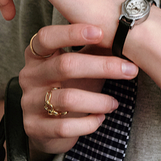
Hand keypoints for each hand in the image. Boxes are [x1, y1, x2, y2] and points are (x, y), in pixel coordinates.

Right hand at [19, 22, 138, 156]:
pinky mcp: (35, 128)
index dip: (72, 33)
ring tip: (115, 103)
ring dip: (98, 101)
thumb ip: (95, 49)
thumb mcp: (80, 66)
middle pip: (65, 65)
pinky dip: (88, 123)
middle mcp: (29, 76)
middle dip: (102, 67)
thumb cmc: (67, 87)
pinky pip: (64, 127)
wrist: (45, 128)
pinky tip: (100, 119)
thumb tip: (126, 32)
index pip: (47, 37)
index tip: (101, 32)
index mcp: (37, 55)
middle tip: (130, 70)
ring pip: (67, 98)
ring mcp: (29, 103)